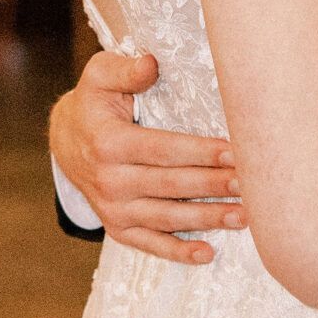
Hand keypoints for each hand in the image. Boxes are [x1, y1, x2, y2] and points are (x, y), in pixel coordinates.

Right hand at [48, 47, 246, 266]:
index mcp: (109, 143)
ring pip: (167, 218)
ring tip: (244, 217)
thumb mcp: (100, 76)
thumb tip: (151, 64)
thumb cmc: (94, 103)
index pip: (163, 150)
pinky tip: (208, 253)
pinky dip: (178, 252)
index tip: (236, 152)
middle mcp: (109, 180)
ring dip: (207, 219)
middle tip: (252, 185)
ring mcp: (113, 208)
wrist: (65, 141)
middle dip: (213, 185)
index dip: (201, 152)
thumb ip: (125, 69)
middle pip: (171, 186)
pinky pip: (150, 244)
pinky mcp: (117, 227)